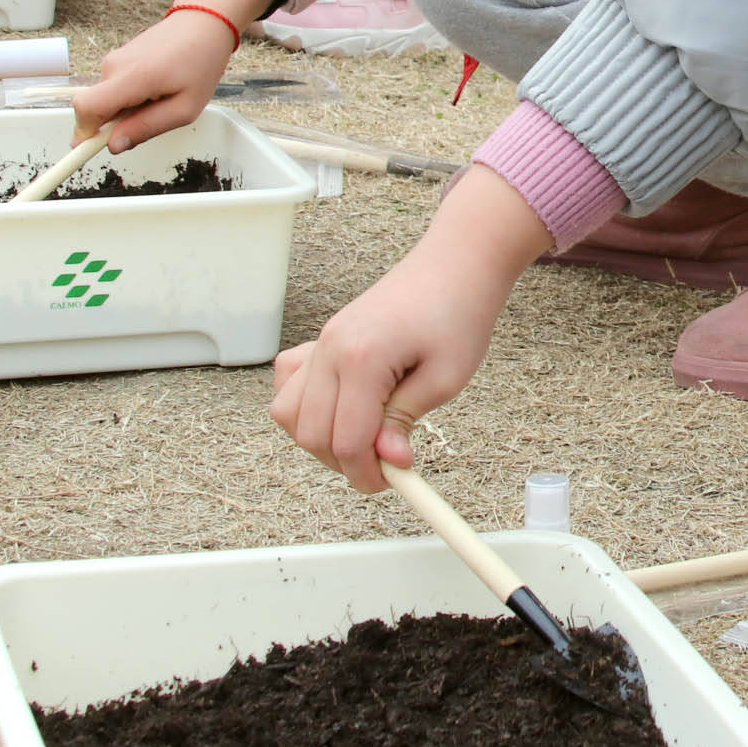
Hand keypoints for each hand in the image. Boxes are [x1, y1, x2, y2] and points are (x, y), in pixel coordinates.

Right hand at [75, 3, 239, 152]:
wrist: (203, 23)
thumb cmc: (200, 64)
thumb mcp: (184, 108)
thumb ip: (146, 127)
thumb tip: (113, 145)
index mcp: (132, 77)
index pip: (86, 108)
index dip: (83, 133)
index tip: (90, 149)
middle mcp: (114, 66)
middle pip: (95, 108)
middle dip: (116, 123)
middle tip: (154, 114)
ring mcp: (112, 59)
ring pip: (106, 100)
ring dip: (127, 109)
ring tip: (161, 96)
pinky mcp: (115, 58)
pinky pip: (113, 89)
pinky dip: (129, 96)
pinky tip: (155, 86)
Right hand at [265, 167, 551, 486]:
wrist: (456, 265)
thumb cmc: (459, 314)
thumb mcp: (445, 377)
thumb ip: (406, 421)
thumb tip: (387, 462)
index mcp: (362, 358)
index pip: (345, 440)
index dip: (367, 473)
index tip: (394, 481)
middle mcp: (331, 349)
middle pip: (310, 433)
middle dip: (344, 461)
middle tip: (385, 463)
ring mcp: (322, 341)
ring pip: (288, 411)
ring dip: (319, 437)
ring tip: (365, 436)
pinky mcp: (324, 338)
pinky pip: (289, 380)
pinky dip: (304, 405)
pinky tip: (342, 407)